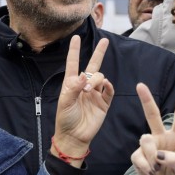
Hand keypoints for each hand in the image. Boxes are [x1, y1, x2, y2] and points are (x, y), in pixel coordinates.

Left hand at [52, 36, 113, 162]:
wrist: (75, 136)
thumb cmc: (65, 119)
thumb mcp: (65, 102)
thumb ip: (73, 88)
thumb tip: (84, 75)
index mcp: (72, 84)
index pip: (73, 63)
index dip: (74, 51)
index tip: (76, 38)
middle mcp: (85, 86)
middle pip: (93, 65)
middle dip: (99, 53)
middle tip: (105, 42)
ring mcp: (95, 94)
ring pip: (101, 77)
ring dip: (97, 79)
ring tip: (89, 90)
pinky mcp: (104, 102)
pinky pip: (109, 90)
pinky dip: (108, 86)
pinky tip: (105, 87)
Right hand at [131, 83, 174, 174]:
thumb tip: (160, 155)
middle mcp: (162, 137)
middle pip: (153, 116)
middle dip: (146, 100)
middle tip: (140, 85)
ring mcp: (149, 146)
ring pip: (145, 139)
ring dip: (151, 154)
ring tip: (157, 168)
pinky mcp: (138, 156)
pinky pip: (138, 156)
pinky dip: (146, 166)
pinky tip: (152, 172)